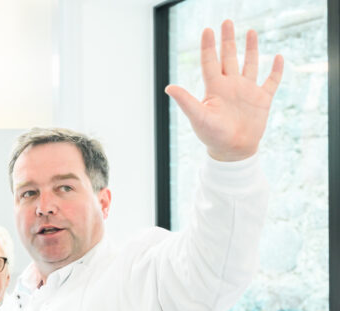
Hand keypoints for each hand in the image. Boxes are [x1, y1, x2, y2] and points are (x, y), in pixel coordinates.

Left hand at [165, 20, 283, 161]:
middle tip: (227, 21)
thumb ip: (186, 101)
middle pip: (229, 57)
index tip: (208, 30)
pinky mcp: (262, 100)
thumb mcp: (198, 117)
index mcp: (214, 88)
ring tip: (251, 31)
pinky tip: (278, 57)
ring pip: (249, 64)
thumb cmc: (212, 136)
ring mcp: (247, 91)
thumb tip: (169, 87)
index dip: (209, 46)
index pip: (210, 61)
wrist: (233, 151)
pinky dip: (276, 70)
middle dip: (228, 40)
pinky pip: (271, 81)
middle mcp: (230, 86)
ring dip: (251, 49)